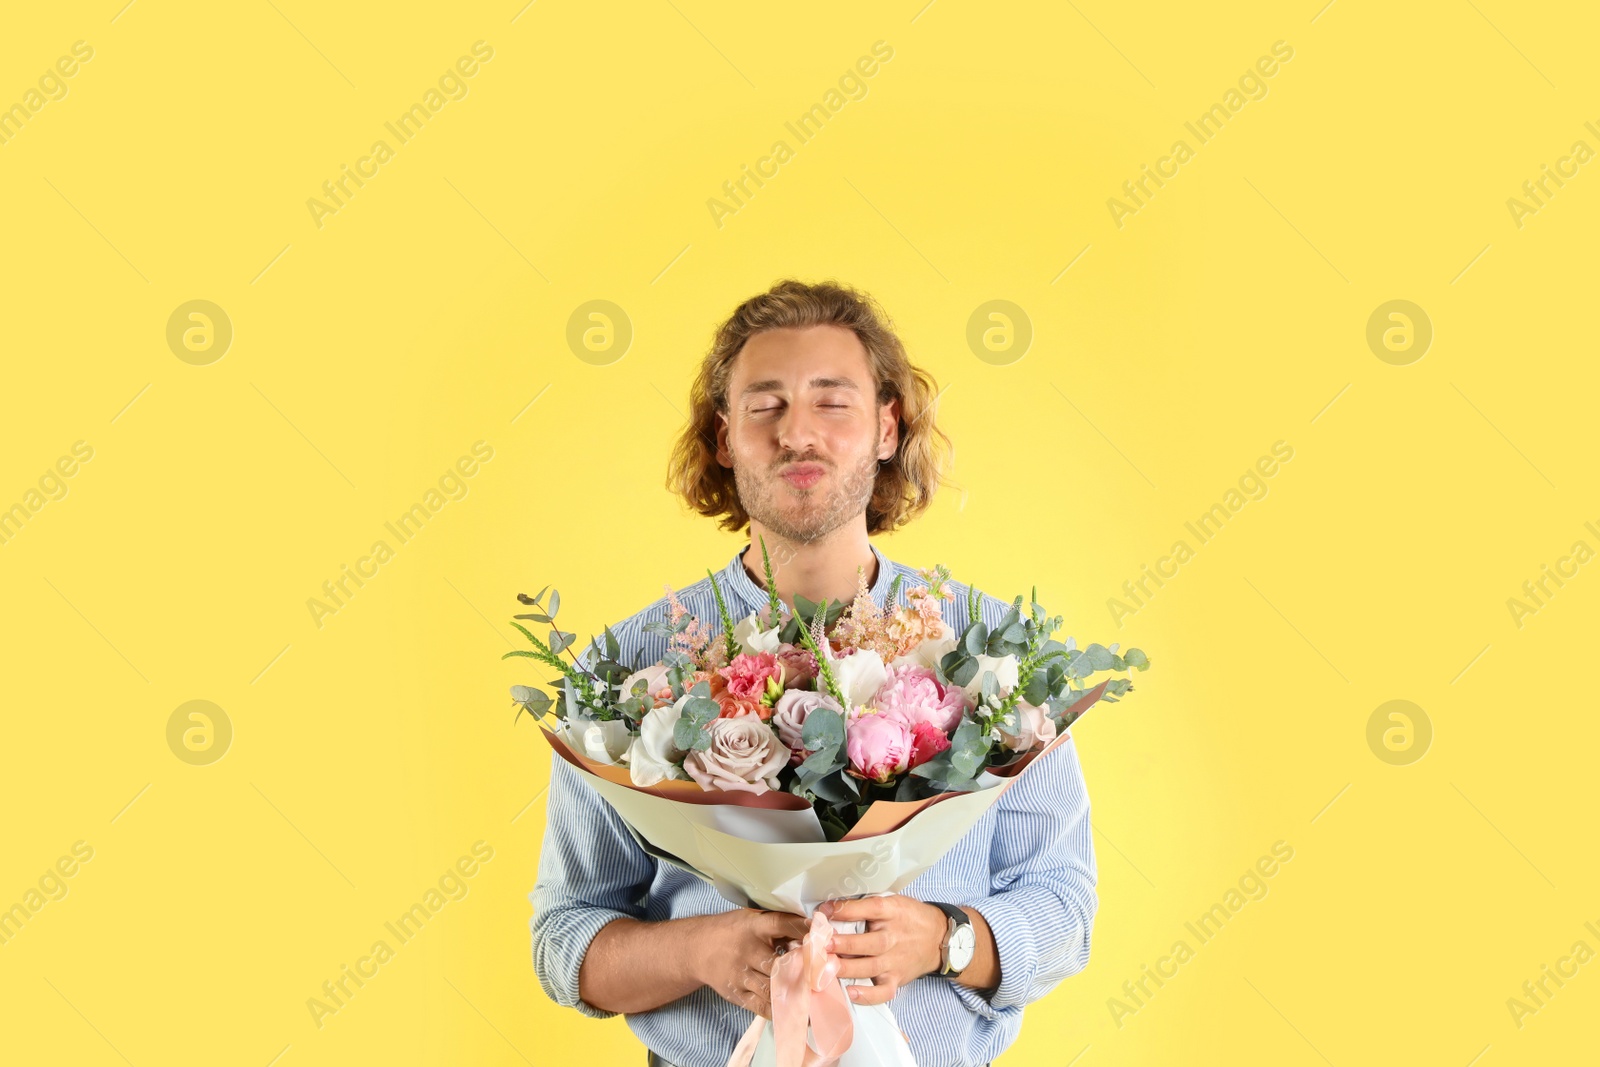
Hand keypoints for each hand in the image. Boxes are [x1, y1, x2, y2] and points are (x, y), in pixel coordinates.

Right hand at [695, 907, 812, 1017]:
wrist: (696, 948)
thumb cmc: (732, 932)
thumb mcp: (751, 920)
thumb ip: (778, 925)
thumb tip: (813, 930)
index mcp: (753, 926)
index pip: (781, 924)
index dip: (802, 929)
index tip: (823, 935)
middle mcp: (747, 950)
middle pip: (778, 963)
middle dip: (802, 971)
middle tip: (825, 977)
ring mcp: (740, 974)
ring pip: (772, 988)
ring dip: (795, 995)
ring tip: (817, 1001)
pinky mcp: (737, 993)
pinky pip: (761, 1006)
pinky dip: (780, 1011)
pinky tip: (797, 1014)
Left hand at [820, 895, 947, 1005]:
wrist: (939, 939)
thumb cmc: (909, 918)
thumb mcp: (893, 902)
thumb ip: (867, 905)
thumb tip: (832, 908)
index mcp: (893, 912)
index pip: (870, 908)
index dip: (846, 909)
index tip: (825, 910)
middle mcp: (894, 938)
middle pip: (869, 942)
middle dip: (844, 944)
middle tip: (823, 943)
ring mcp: (895, 961)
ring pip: (870, 967)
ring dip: (847, 968)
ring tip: (826, 967)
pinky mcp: (897, 979)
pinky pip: (882, 991)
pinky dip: (867, 995)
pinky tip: (850, 992)